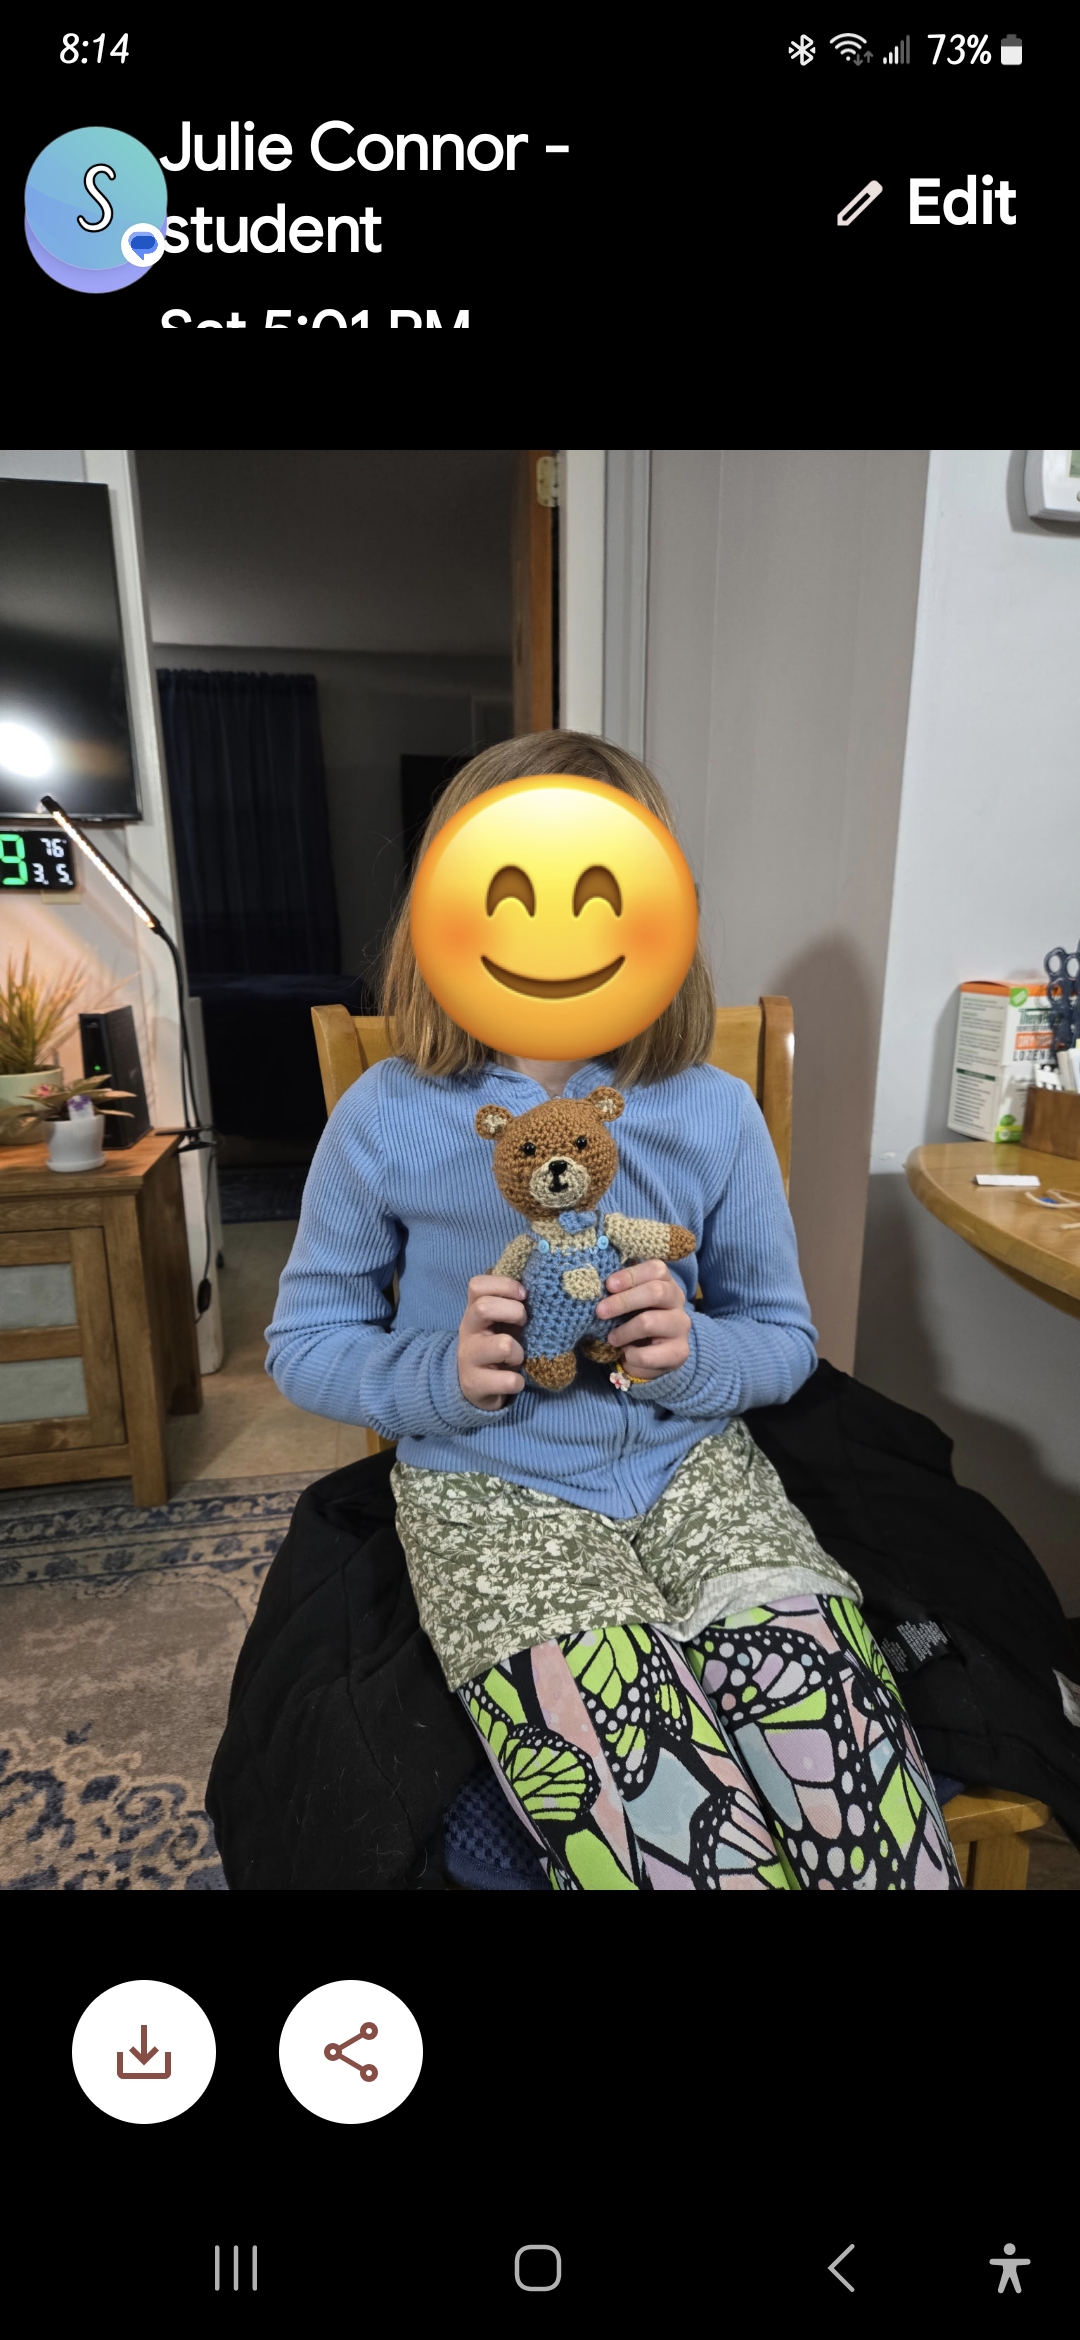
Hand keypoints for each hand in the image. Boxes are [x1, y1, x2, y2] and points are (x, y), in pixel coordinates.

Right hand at [457, 1275, 526, 1409]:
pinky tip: (515, 1381)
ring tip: (517, 1358)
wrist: (475, 1386)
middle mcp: (467, 1331)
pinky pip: (507, 1380)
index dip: (504, 1285)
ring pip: (502, 1345)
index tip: (523, 1296)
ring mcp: (468, 1358)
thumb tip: (541, 1285)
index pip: (477, 1285)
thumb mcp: (500, 1322)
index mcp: (473, 1311)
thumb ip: (511, 1303)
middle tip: (523, 1324)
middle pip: (483, 1307)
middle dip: (515, 1312)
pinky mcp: (474, 1384)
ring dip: (519, 1352)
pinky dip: (518, 1381)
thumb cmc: (496, 1346)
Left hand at [596, 1260, 690, 1379]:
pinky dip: (631, 1355)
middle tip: (600, 1311)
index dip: (631, 1275)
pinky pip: (648, 1355)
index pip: (657, 1269)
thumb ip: (618, 1291)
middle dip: (623, 1301)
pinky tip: (627, 1354)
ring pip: (649, 1322)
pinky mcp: (679, 1352)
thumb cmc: (634, 1320)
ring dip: (624, 1331)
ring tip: (612, 1338)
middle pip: (656, 1292)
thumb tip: (595, 1283)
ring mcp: (681, 1326)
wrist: (651, 1355)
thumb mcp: (628, 1302)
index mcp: (666, 1282)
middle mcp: (678, 1301)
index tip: (609, 1285)